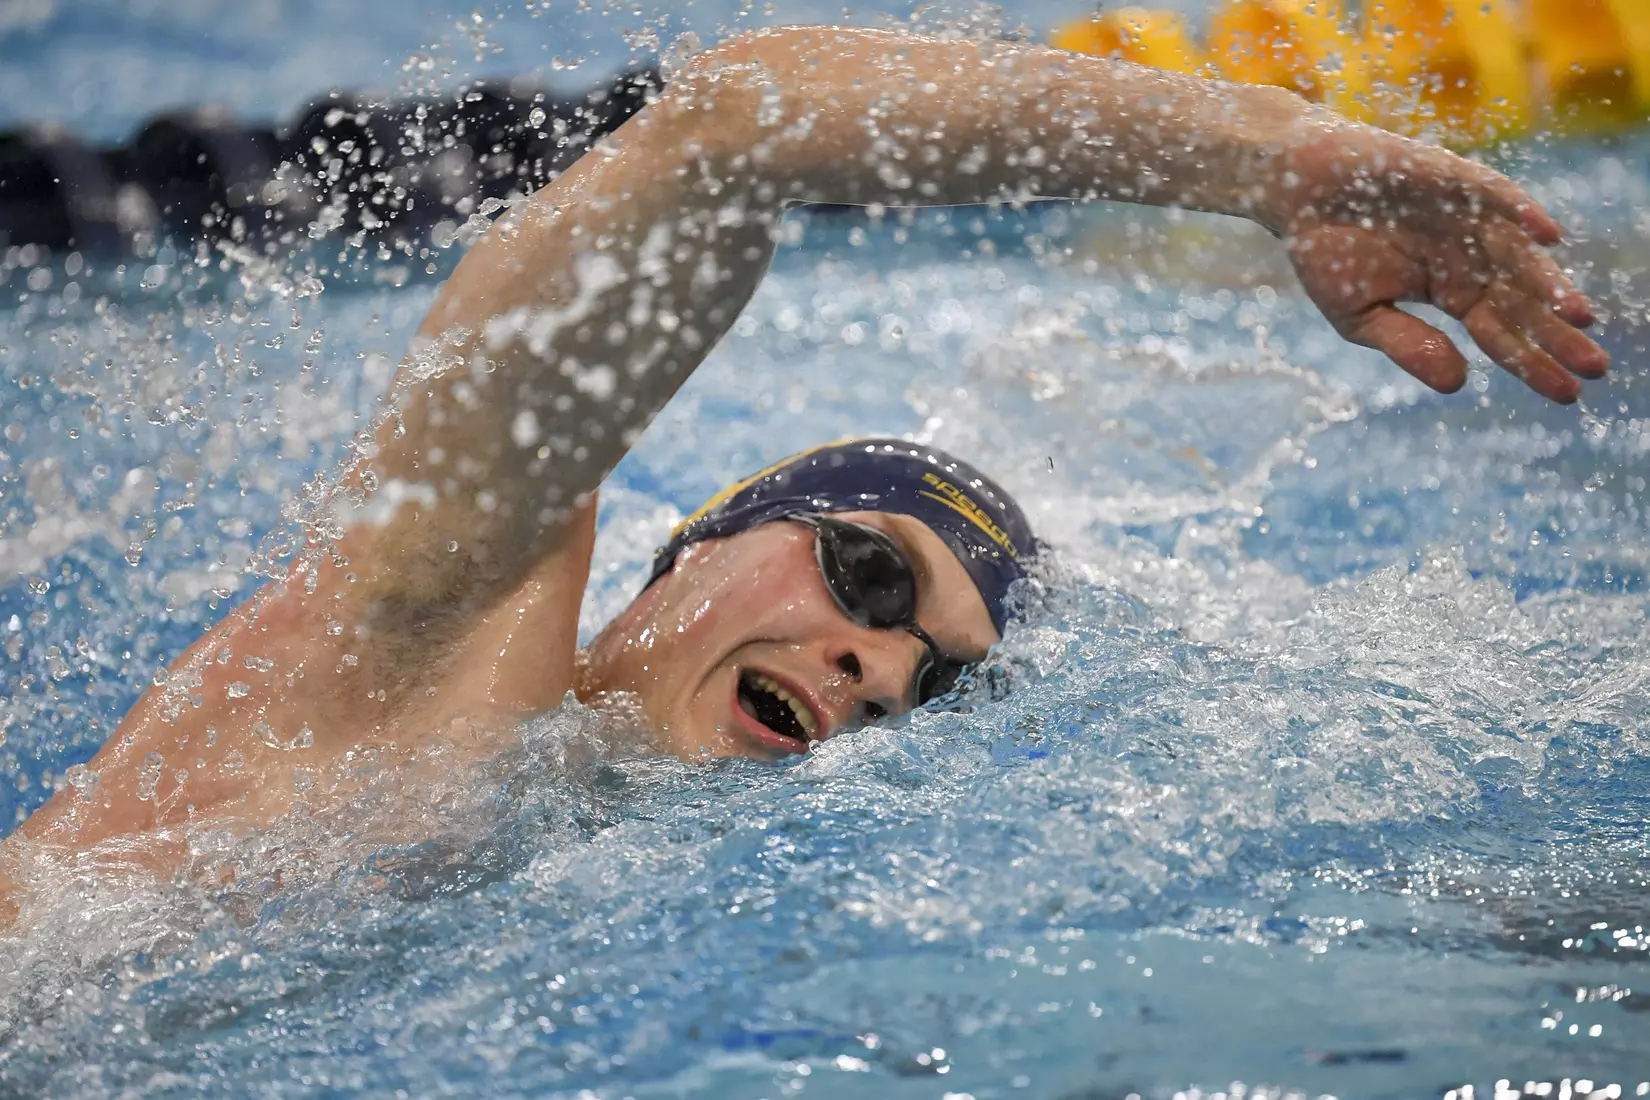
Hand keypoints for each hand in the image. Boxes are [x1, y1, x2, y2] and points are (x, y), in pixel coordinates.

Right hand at [1270, 123, 1607, 403]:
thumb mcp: (1359, 315)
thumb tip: (1460, 383)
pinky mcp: (1452, 179)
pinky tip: (1547, 237)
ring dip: (1549, 284)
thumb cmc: (1325, 250)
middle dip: (1559, 332)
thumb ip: (1407, 345)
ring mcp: (1466, 217)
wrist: (1297, 188)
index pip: (1501, 332)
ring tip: (1578, 315)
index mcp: (1450, 290)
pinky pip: (1494, 195)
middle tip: (1596, 367)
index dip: (1533, 363)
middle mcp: (1469, 255)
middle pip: (1523, 300)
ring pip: (1519, 255)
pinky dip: (1520, 213)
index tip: (1569, 396)